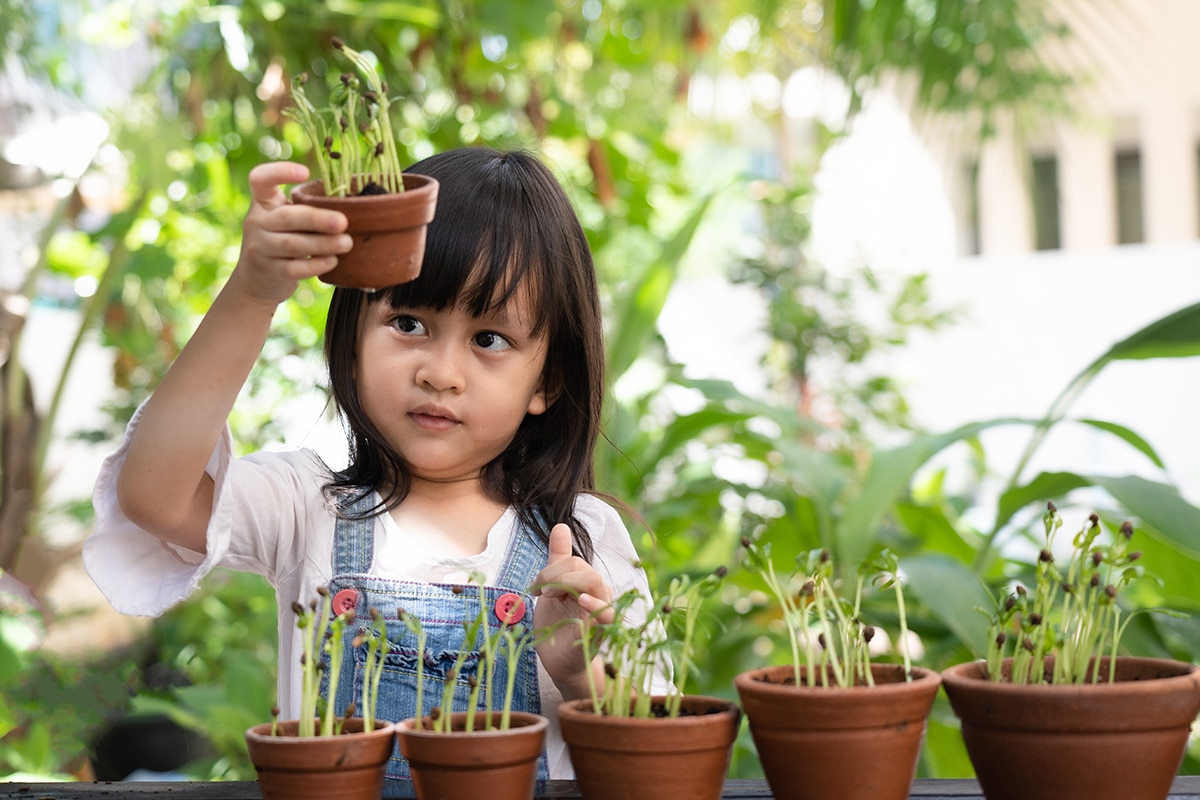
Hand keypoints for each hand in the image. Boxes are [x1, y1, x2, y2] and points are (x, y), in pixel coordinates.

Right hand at [230, 162, 351, 305]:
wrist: (256, 280)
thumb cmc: (283, 239)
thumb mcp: (286, 219)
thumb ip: (306, 209)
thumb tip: (353, 204)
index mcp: (263, 202)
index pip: (260, 179)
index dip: (280, 171)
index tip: (306, 173)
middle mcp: (256, 222)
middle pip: (286, 217)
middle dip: (317, 219)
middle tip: (343, 222)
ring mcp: (260, 247)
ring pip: (292, 244)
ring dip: (323, 243)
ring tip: (347, 243)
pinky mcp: (270, 271)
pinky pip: (295, 268)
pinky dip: (316, 265)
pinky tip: (333, 261)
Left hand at [531, 523, 613, 698]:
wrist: (559, 662)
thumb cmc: (558, 625)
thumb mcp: (553, 589)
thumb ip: (558, 559)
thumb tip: (561, 526)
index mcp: (585, 583)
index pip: (574, 562)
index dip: (552, 569)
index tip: (536, 587)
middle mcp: (596, 594)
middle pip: (585, 570)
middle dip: (558, 575)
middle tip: (542, 592)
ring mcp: (600, 612)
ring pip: (596, 584)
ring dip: (571, 584)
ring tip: (552, 594)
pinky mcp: (600, 631)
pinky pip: (608, 614)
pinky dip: (597, 605)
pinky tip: (583, 601)